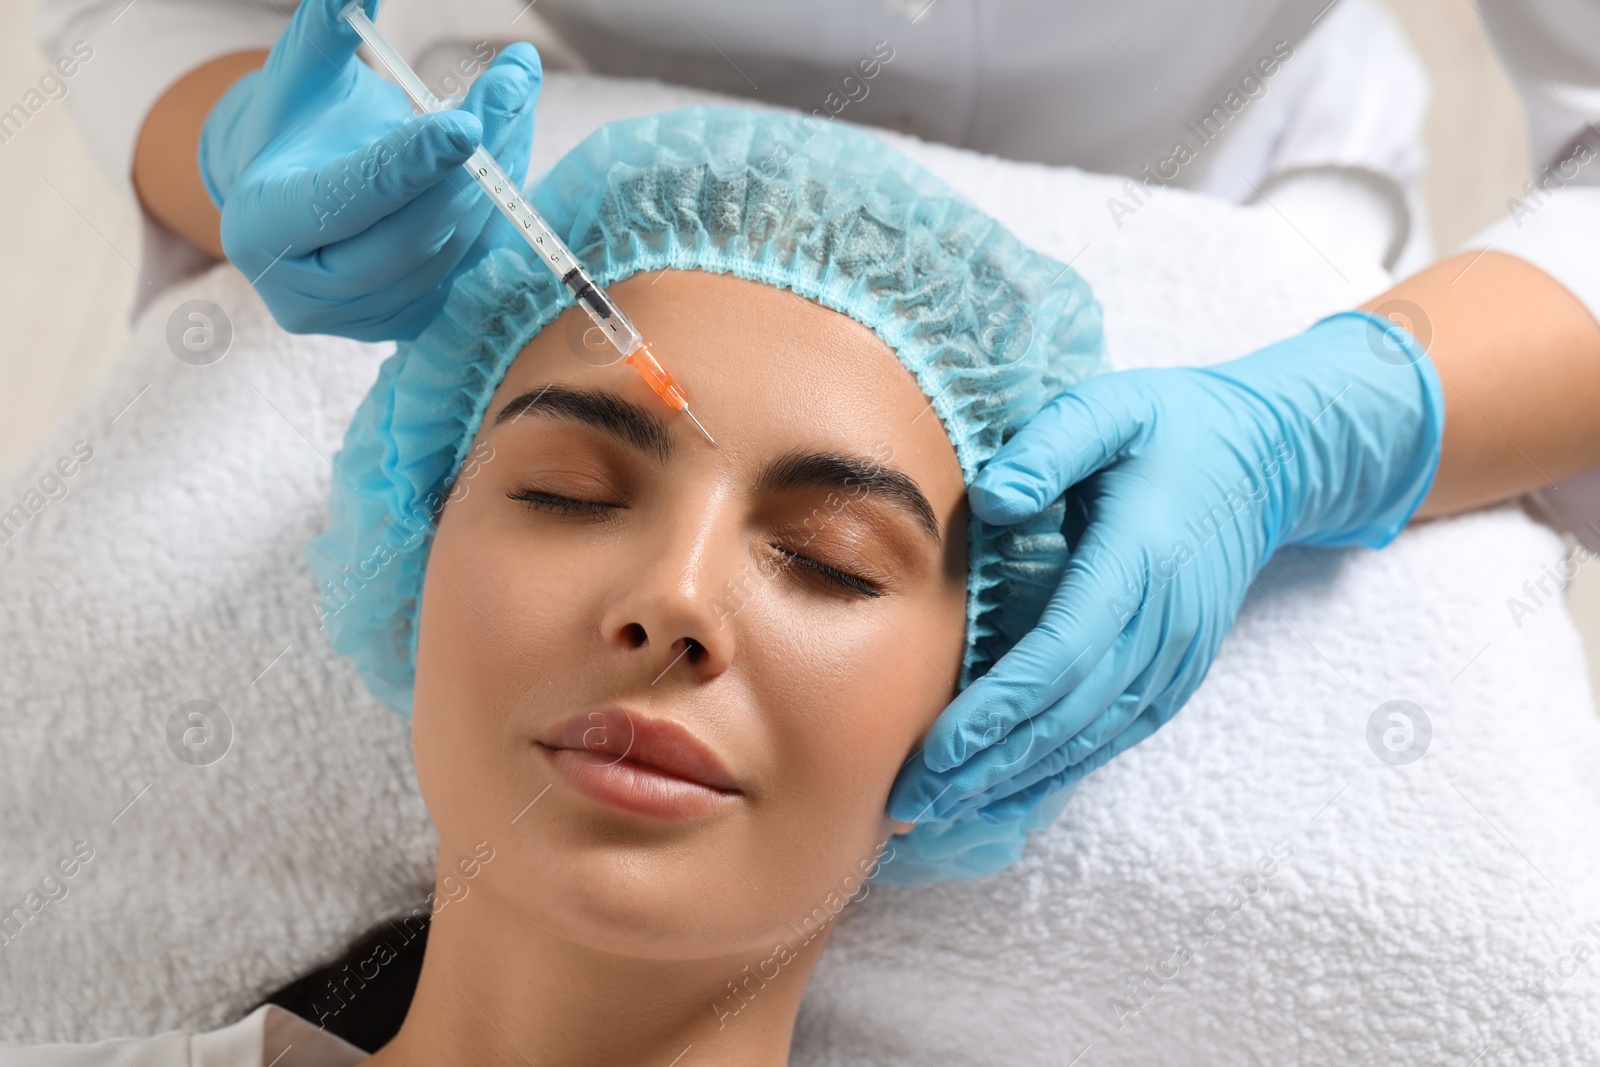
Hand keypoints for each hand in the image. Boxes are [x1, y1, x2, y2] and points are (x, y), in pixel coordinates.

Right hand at [200, 0, 540, 340]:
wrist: (298, 201)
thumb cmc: (299, 128)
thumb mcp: (303, 75)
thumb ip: (325, 28)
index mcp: (263, 227)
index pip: (344, 200)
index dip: (408, 165)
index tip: (465, 122)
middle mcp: (307, 291)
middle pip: (411, 231)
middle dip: (474, 160)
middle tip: (516, 84)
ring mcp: (362, 318)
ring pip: (452, 246)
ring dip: (499, 172)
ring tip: (517, 95)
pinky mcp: (407, 323)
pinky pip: (470, 262)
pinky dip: (500, 203)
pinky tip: (511, 143)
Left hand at [888, 310, 1445, 824]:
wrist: (1269, 461)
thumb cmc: (1170, 428)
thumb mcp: (1109, 409)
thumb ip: (1049, 448)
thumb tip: (990, 498)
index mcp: (1139, 561)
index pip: (1061, 653)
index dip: (997, 710)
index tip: (934, 750)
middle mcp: (1163, 626)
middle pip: (1066, 714)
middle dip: (985, 765)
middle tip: (908, 801)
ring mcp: (1176, 659)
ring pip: (1088, 739)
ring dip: (1012, 780)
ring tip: (939, 809)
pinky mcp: (1176, 675)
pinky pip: (1112, 736)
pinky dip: (1056, 771)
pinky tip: (1004, 793)